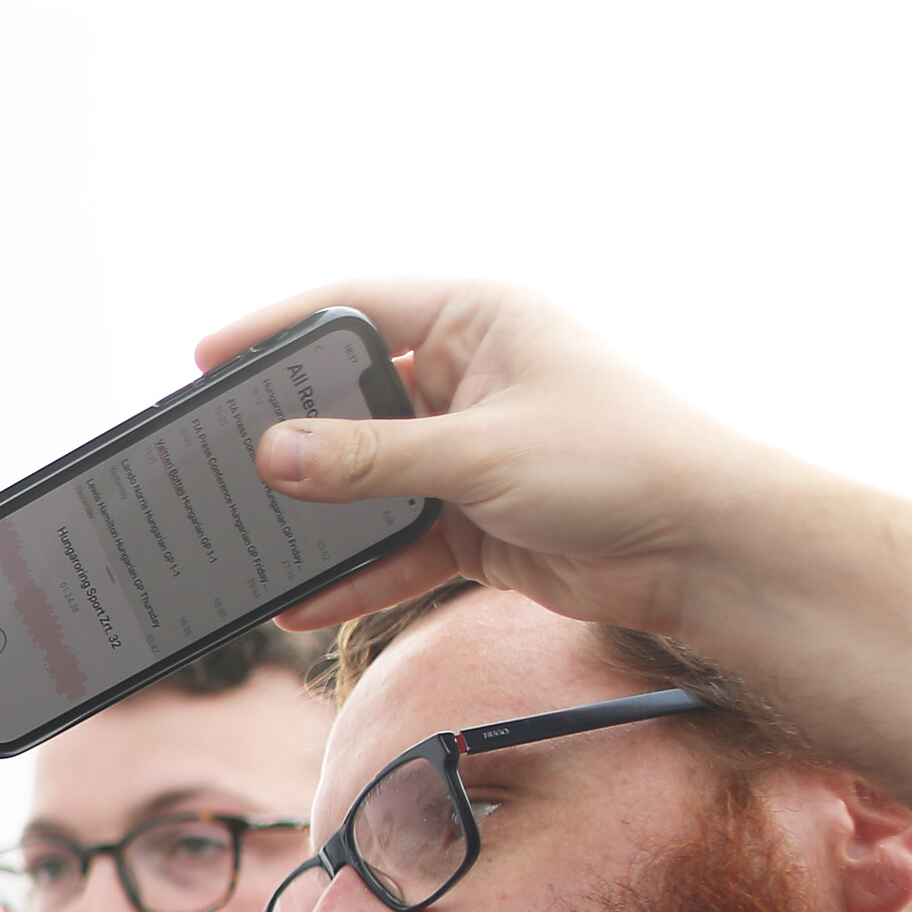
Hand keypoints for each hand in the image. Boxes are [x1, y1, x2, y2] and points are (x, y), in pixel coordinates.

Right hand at [194, 278, 799, 638]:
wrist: (707, 551)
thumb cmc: (621, 464)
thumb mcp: (478, 453)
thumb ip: (366, 458)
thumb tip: (269, 454)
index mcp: (477, 319)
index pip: (353, 308)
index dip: (276, 330)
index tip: (204, 360)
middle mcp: (468, 376)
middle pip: (349, 401)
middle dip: (285, 439)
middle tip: (209, 464)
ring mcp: (469, 452)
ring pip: (366, 482)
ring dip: (316, 518)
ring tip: (246, 543)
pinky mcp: (476, 521)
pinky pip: (394, 546)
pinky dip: (354, 575)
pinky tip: (302, 603)